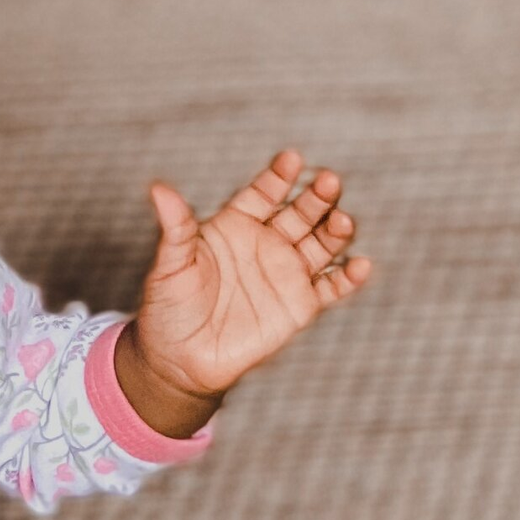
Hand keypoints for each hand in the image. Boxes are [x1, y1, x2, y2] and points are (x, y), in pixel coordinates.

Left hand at [118, 148, 372, 435]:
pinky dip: (349, 278)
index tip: (291, 159)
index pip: (264, 193)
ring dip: (335, 231)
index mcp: (236, 225)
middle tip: (328, 181)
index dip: (278, 177)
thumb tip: (160, 190)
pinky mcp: (301, 306)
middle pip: (300, 212)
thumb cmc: (169, 308)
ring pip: (321, 244)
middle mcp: (267, 243)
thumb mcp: (170, 266)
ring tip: (342, 221)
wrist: (179, 360)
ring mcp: (287, 272)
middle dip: (316, 197)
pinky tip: (360, 266)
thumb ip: (175, 228)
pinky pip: (332, 288)